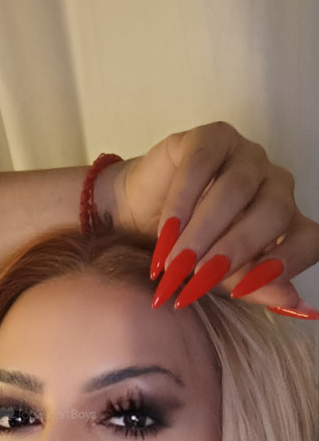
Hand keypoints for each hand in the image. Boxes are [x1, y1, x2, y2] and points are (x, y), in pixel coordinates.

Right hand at [113, 122, 318, 315]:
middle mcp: (274, 185)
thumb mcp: (220, 278)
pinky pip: (202, 165)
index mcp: (286, 223)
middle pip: (274, 212)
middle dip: (234, 249)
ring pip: (237, 188)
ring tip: (175, 260)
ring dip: (203, 230)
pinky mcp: (213, 137)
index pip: (308, 238)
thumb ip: (255, 286)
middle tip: (197, 276)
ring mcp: (247, 157)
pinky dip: (182, 203)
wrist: (138, 220)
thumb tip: (293, 303)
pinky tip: (167, 231)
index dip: (285, 263)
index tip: (244, 288)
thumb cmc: (186, 251)